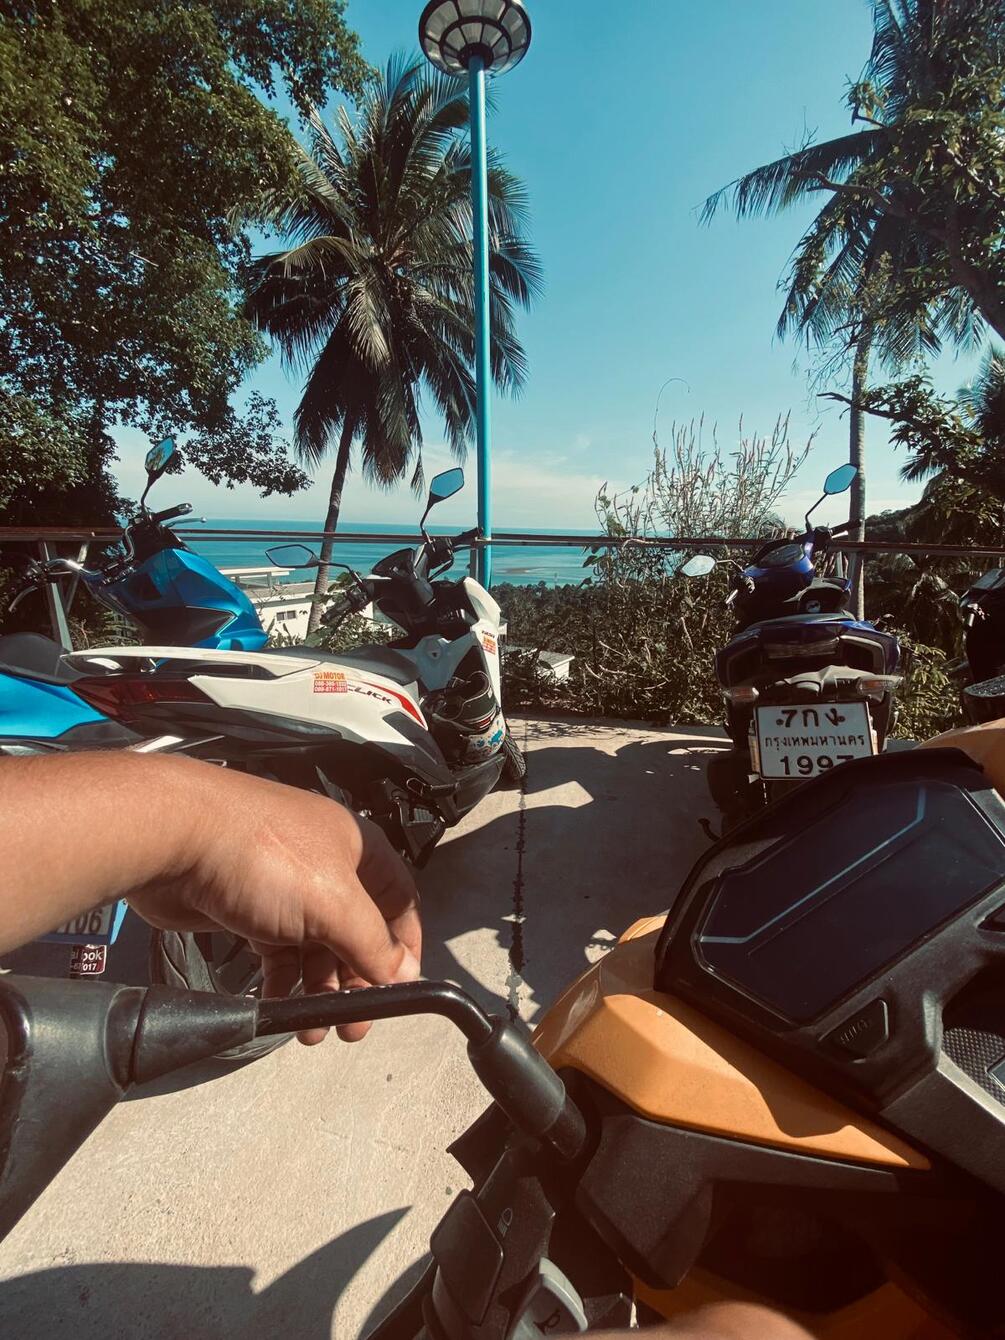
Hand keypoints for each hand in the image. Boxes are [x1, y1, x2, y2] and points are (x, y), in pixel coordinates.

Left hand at [124, 763, 421, 1044]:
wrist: (174, 839)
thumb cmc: (258, 853)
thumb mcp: (333, 903)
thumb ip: (372, 943)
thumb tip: (403, 974)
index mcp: (359, 849)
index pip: (400, 902)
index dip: (404, 947)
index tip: (401, 989)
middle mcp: (327, 865)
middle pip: (357, 932)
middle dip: (358, 981)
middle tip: (354, 1025)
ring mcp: (287, 886)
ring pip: (316, 947)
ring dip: (319, 990)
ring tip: (314, 1029)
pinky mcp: (249, 906)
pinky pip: (277, 952)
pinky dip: (283, 982)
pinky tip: (280, 1007)